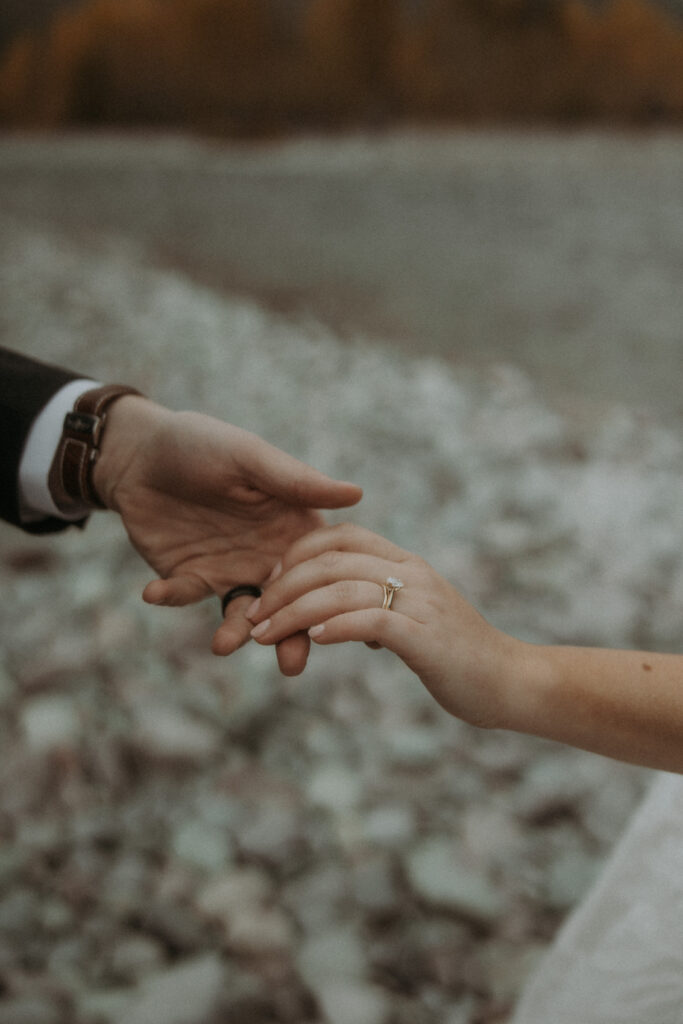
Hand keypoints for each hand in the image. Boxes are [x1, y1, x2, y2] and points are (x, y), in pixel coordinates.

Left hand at [93, 397, 361, 673]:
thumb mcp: (249, 457)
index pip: (319, 569)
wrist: (140, 451)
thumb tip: (356, 493)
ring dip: (236, 632)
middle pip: (289, 604)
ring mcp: (229, 569)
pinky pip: (185, 596)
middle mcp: (268, 555)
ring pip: (244, 613)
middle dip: (291, 636)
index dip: (328, 596)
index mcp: (292, 526)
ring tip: (224, 646)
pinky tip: (153, 592)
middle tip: (291, 664)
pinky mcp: (189, 576)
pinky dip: (171, 597)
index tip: (330, 621)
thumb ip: (296, 482)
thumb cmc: (202, 443)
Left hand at [246, 523, 526, 728]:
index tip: (271, 580)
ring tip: (264, 634)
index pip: (343, 536)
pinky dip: (334, 626)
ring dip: (294, 611)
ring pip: (341, 590)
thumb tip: (336, 618)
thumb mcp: (415, 621)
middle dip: (282, 586)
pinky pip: (370, 620)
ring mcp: (420, 602)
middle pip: (332, 560)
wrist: (511, 682)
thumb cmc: (459, 658)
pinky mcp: (424, 636)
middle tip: (253, 615)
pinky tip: (311, 639)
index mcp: (407, 563)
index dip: (298, 552)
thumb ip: (379, 608)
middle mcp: (412, 573)